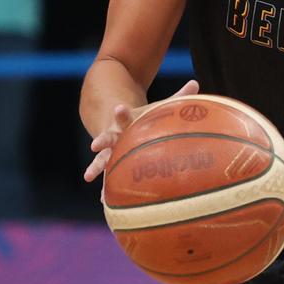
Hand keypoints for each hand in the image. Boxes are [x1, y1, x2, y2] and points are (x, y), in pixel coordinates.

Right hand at [83, 79, 200, 182]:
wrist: (122, 126)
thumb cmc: (146, 119)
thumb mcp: (159, 107)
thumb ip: (177, 97)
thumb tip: (196, 82)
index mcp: (126, 122)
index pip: (123, 116)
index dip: (121, 113)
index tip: (119, 109)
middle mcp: (115, 136)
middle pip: (107, 137)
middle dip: (102, 140)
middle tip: (95, 144)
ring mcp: (111, 152)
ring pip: (101, 159)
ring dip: (96, 167)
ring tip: (88, 176)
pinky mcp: (112, 166)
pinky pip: (108, 178)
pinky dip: (107, 189)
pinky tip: (104, 201)